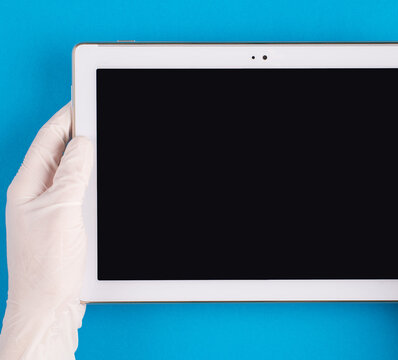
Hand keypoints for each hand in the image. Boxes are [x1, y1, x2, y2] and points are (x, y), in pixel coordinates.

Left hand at [0, 103, 92, 359]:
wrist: (46, 307)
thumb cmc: (47, 267)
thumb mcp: (62, 212)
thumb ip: (72, 174)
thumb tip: (83, 143)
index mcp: (27, 187)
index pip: (47, 140)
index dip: (66, 118)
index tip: (83, 102)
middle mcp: (34, 195)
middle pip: (57, 152)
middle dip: (76, 132)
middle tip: (96, 117)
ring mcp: (46, 210)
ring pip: (68, 172)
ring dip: (84, 157)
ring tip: (101, 143)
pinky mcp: (60, 224)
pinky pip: (75, 192)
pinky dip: (88, 180)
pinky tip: (100, 181)